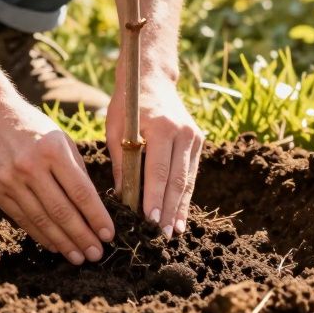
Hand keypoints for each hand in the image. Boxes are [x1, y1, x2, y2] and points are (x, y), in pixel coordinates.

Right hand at [0, 96, 114, 264]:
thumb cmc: (32, 126)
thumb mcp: (60, 138)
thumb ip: (76, 170)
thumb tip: (93, 206)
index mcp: (52, 150)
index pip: (80, 192)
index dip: (96, 217)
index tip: (109, 234)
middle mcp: (30, 166)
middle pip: (62, 211)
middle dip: (82, 236)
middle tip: (97, 254)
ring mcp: (9, 180)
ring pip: (42, 220)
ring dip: (63, 242)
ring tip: (79, 256)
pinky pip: (22, 219)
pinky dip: (41, 235)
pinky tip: (55, 245)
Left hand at [107, 65, 203, 237]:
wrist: (152, 78)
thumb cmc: (127, 105)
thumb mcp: (116, 130)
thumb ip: (122, 163)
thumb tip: (122, 199)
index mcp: (162, 127)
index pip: (158, 170)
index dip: (154, 197)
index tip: (149, 220)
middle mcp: (183, 133)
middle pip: (177, 179)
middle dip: (169, 209)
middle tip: (161, 234)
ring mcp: (194, 136)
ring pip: (187, 179)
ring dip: (179, 207)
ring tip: (173, 231)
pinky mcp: (197, 140)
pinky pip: (190, 173)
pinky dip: (184, 194)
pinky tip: (179, 213)